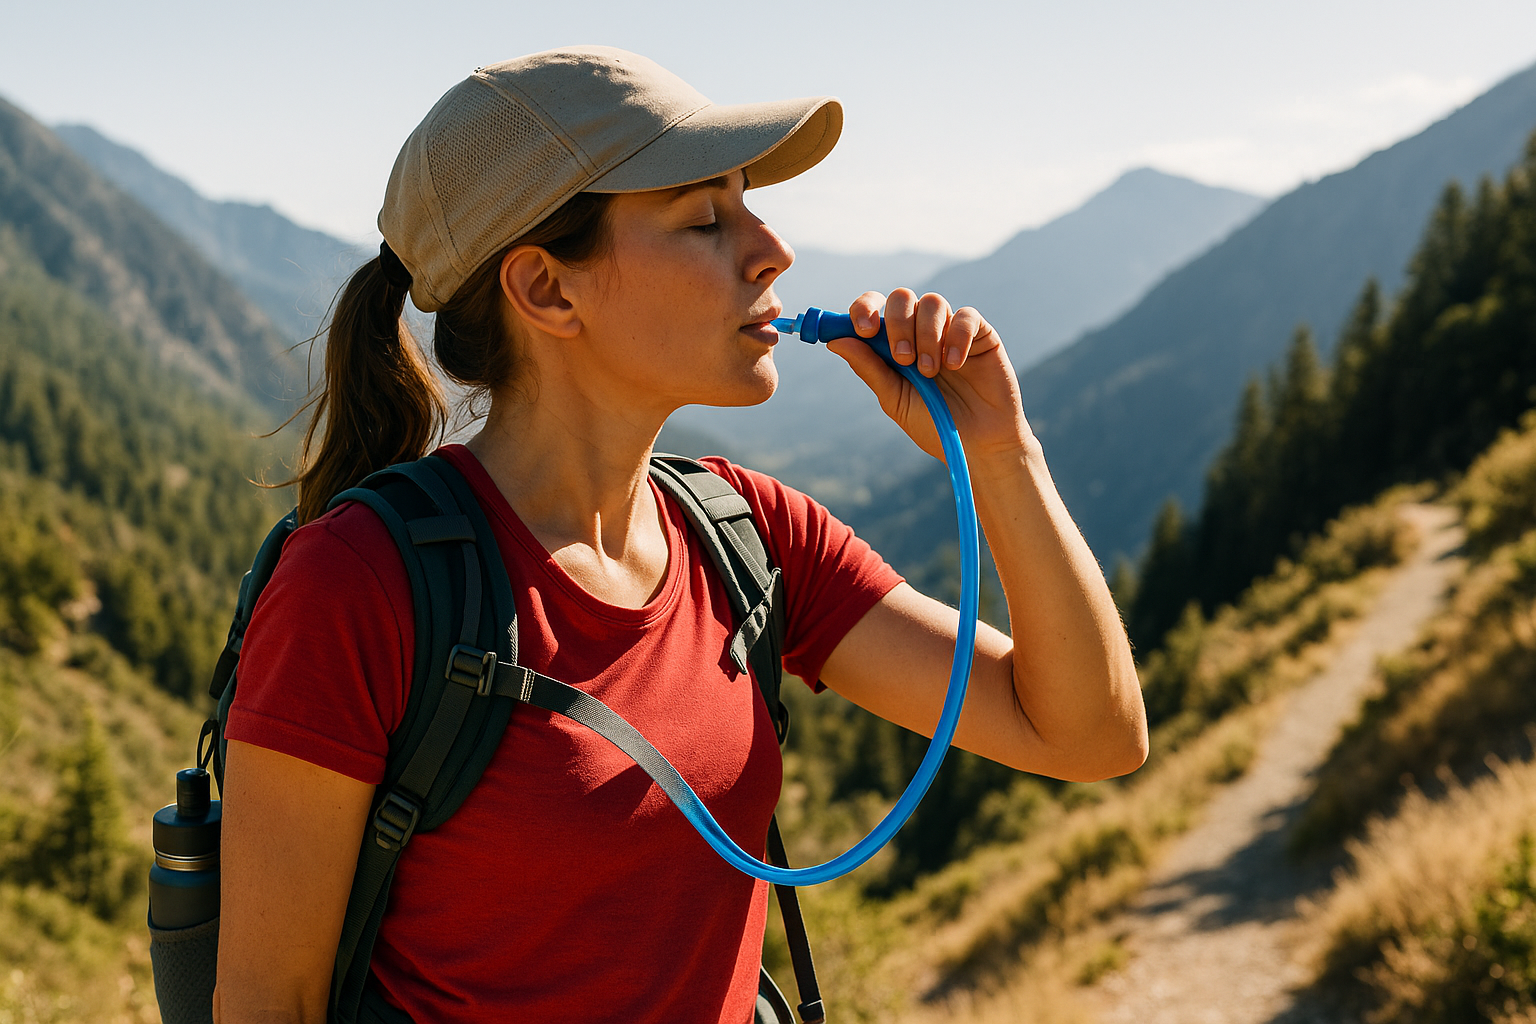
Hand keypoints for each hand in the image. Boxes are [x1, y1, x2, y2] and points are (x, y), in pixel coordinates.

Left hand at [827, 289, 1033, 462]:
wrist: (977, 445)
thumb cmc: (934, 424)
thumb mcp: (895, 399)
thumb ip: (869, 369)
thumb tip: (835, 341)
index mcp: (894, 343)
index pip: (874, 308)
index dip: (863, 309)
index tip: (862, 329)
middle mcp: (920, 330)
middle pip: (901, 297)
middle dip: (897, 323)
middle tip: (902, 359)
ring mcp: (950, 329)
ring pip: (932, 302)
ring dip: (926, 335)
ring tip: (930, 372)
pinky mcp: (981, 334)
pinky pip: (966, 316)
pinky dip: (956, 336)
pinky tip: (955, 364)